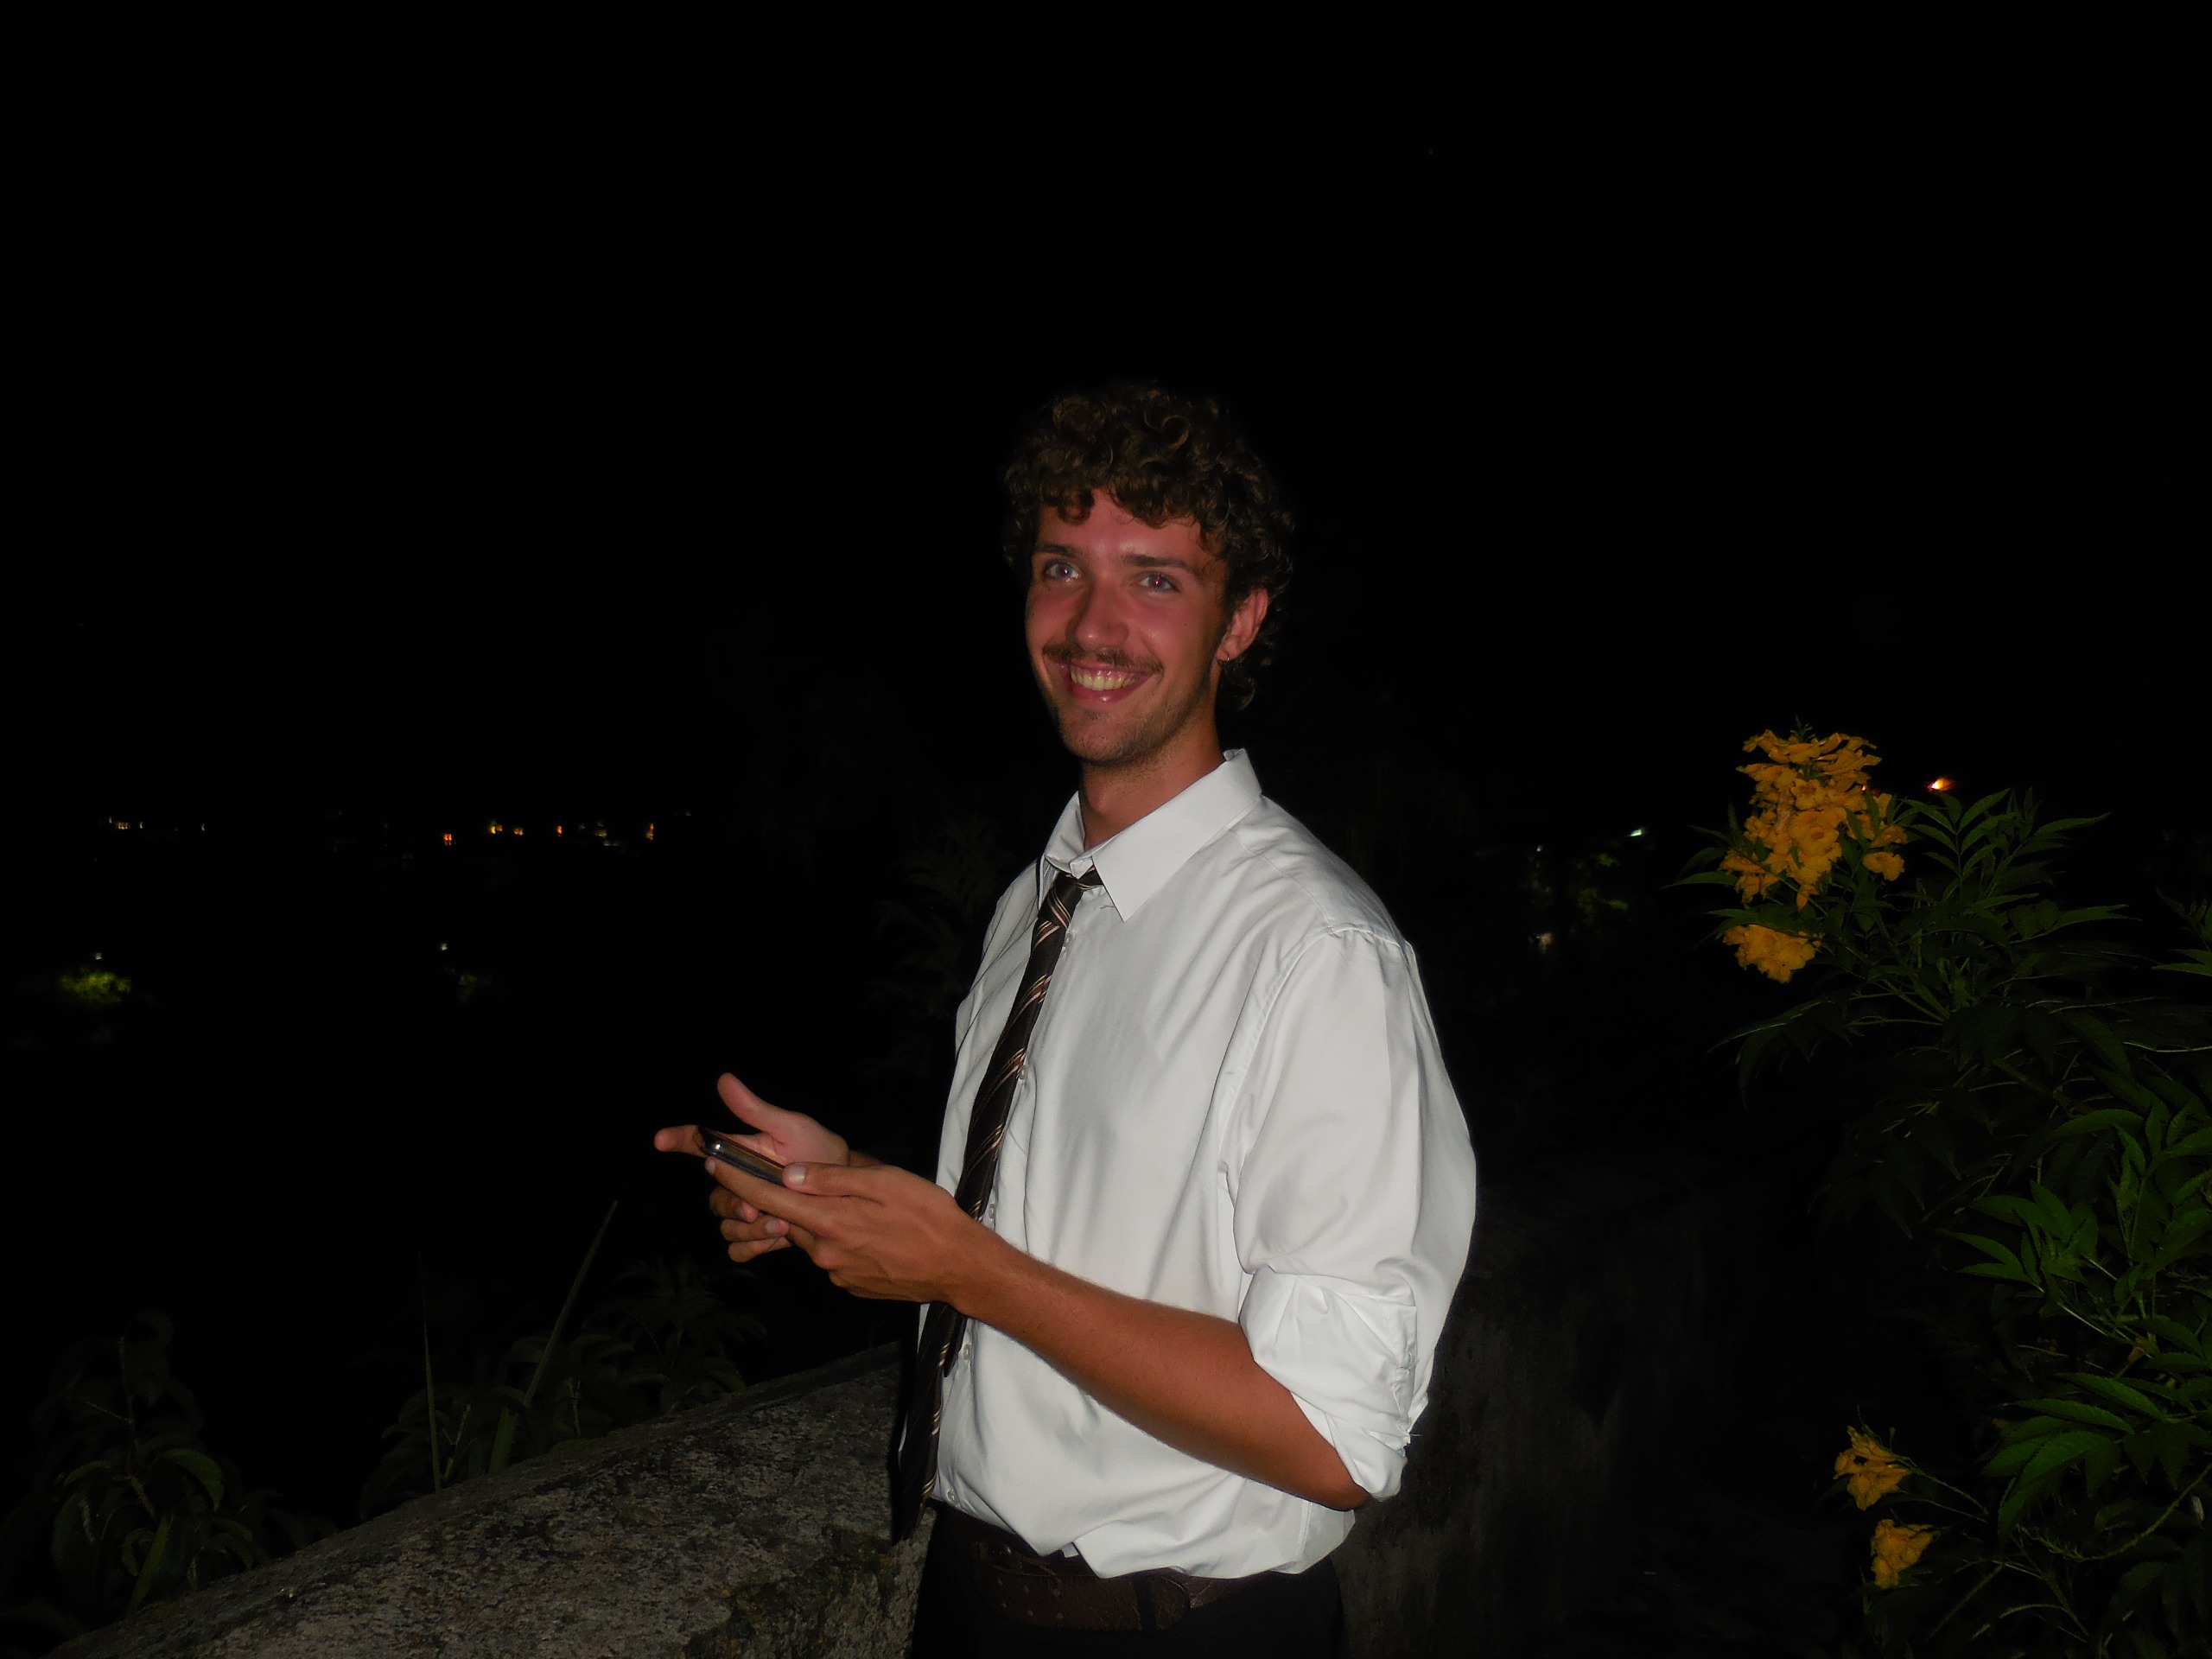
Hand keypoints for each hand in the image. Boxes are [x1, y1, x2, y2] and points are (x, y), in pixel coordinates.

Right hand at [653, 1074, 857, 1260]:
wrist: (845, 1188)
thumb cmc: (817, 1150)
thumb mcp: (789, 1127)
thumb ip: (755, 1110)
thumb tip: (724, 1079)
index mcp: (739, 1152)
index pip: (699, 1143)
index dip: (678, 1139)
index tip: (661, 1139)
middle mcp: (737, 1182)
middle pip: (714, 1197)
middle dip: (731, 1203)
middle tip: (754, 1207)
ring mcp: (746, 1210)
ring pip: (726, 1226)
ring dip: (749, 1229)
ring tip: (780, 1223)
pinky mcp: (758, 1235)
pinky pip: (737, 1249)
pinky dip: (753, 1247)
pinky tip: (778, 1237)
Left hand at [709, 1160, 994, 1302]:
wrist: (959, 1267)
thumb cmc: (927, 1216)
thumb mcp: (884, 1182)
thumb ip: (833, 1179)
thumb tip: (789, 1174)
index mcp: (829, 1221)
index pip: (769, 1199)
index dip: (738, 1179)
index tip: (713, 1161)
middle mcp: (824, 1252)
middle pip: (789, 1220)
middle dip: (785, 1200)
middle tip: (800, 1177)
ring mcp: (837, 1273)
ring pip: (814, 1237)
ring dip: (821, 1220)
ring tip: (859, 1207)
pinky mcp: (851, 1285)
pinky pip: (833, 1256)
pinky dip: (841, 1240)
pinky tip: (872, 1232)